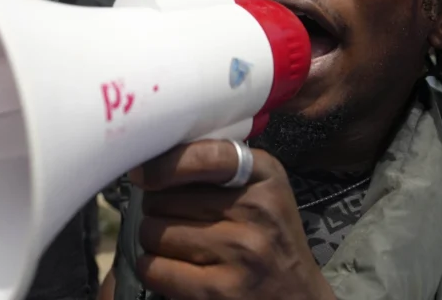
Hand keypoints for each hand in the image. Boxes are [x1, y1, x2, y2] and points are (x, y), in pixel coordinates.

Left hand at [130, 140, 334, 299]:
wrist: (299, 298)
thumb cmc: (269, 238)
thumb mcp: (260, 190)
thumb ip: (217, 168)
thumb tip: (148, 160)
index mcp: (265, 174)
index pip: (203, 156)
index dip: (163, 165)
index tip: (142, 174)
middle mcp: (257, 210)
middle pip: (164, 198)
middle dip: (158, 210)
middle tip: (176, 221)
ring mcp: (240, 252)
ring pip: (154, 232)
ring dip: (154, 241)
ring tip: (178, 246)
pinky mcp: (220, 291)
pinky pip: (154, 267)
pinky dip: (152, 268)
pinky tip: (172, 270)